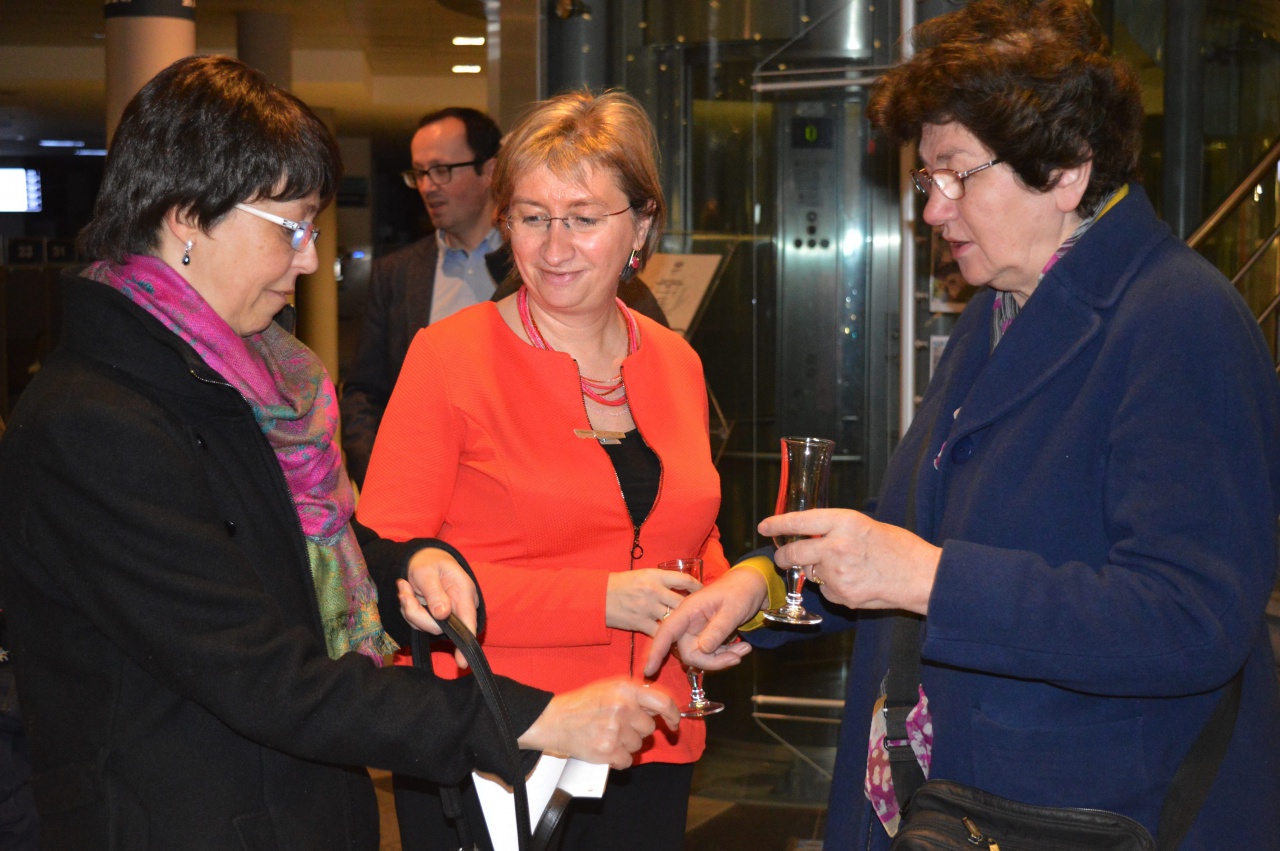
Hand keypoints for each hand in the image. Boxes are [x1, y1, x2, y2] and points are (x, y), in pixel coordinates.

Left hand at [397, 546, 479, 668]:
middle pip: (439, 627)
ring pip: (425, 626)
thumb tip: (442, 615)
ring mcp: (446, 614)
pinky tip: (406, 591)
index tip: (462, 662)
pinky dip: (408, 609)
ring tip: (404, 587)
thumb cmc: (428, 562)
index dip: (465, 642)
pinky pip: (418, 623)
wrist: (422, 558)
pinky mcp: (433, 618)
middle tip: (404, 593)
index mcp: (464, 593)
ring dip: (410, 609)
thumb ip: (434, 593)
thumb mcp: (428, 571)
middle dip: (417, 614)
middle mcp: (458, 607)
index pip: (468, 622)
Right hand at [517, 678, 680, 769]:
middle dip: (637, 730)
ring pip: (638, 746)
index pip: (664, 702)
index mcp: (626, 688)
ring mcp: (616, 730)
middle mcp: (624, 707)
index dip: (673, 715)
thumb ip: (635, 695)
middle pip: (649, 728)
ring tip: (607, 735)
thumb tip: (660, 709)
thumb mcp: (610, 687)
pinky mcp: (607, 751)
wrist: (554, 720)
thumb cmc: (582, 704)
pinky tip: (605, 749)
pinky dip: (618, 759)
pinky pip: (627, 761)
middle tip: (617, 726)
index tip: (673, 724)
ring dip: (626, 745)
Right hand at [606, 568, 701, 636]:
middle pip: (682, 601)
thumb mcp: (643, 574)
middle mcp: (654, 591)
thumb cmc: (621, 584)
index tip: (703, 593)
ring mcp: (648, 608)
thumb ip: (661, 580)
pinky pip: (660, 632)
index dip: (698, 587)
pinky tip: (673, 638)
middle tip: (701, 615)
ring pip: (673, 618)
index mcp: (656, 576)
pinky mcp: (640, 623)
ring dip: (682, 625)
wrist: (599, 596)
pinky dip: (667, 636)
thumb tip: (681, 586)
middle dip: (693, 610)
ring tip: (691, 629)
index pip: (685, 579)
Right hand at [643, 568, 764, 676]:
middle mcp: (688, 622)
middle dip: (712, 661)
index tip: (648, 670)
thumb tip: (703, 649)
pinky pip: (709, 654)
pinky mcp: (705, 636)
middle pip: (689, 652)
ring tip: (744, 649)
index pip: (667, 632)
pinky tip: (742, 647)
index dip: (656, 651)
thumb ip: (718, 629)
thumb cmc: (740, 591)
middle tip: (738, 657)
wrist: (750, 586)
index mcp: (688, 610)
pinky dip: (725, 655)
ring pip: (700, 656)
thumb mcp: (733, 610)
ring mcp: (696, 630)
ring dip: (722, 658)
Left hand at [758, 508, 941, 613]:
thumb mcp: (865, 526)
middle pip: (794, 553)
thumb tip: (810, 535)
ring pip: (811, 572)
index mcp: (845, 522)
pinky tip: (855, 582)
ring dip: (817, 570)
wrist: (922, 576)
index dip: (778, 524)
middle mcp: (836, 546)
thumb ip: (835, 530)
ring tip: (845, 567)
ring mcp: (838, 574)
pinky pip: (826, 590)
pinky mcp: (843, 596)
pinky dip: (834, 587)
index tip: (764, 526)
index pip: (800, 521)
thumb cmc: (899, 547)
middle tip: (782, 557)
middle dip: (784, 556)